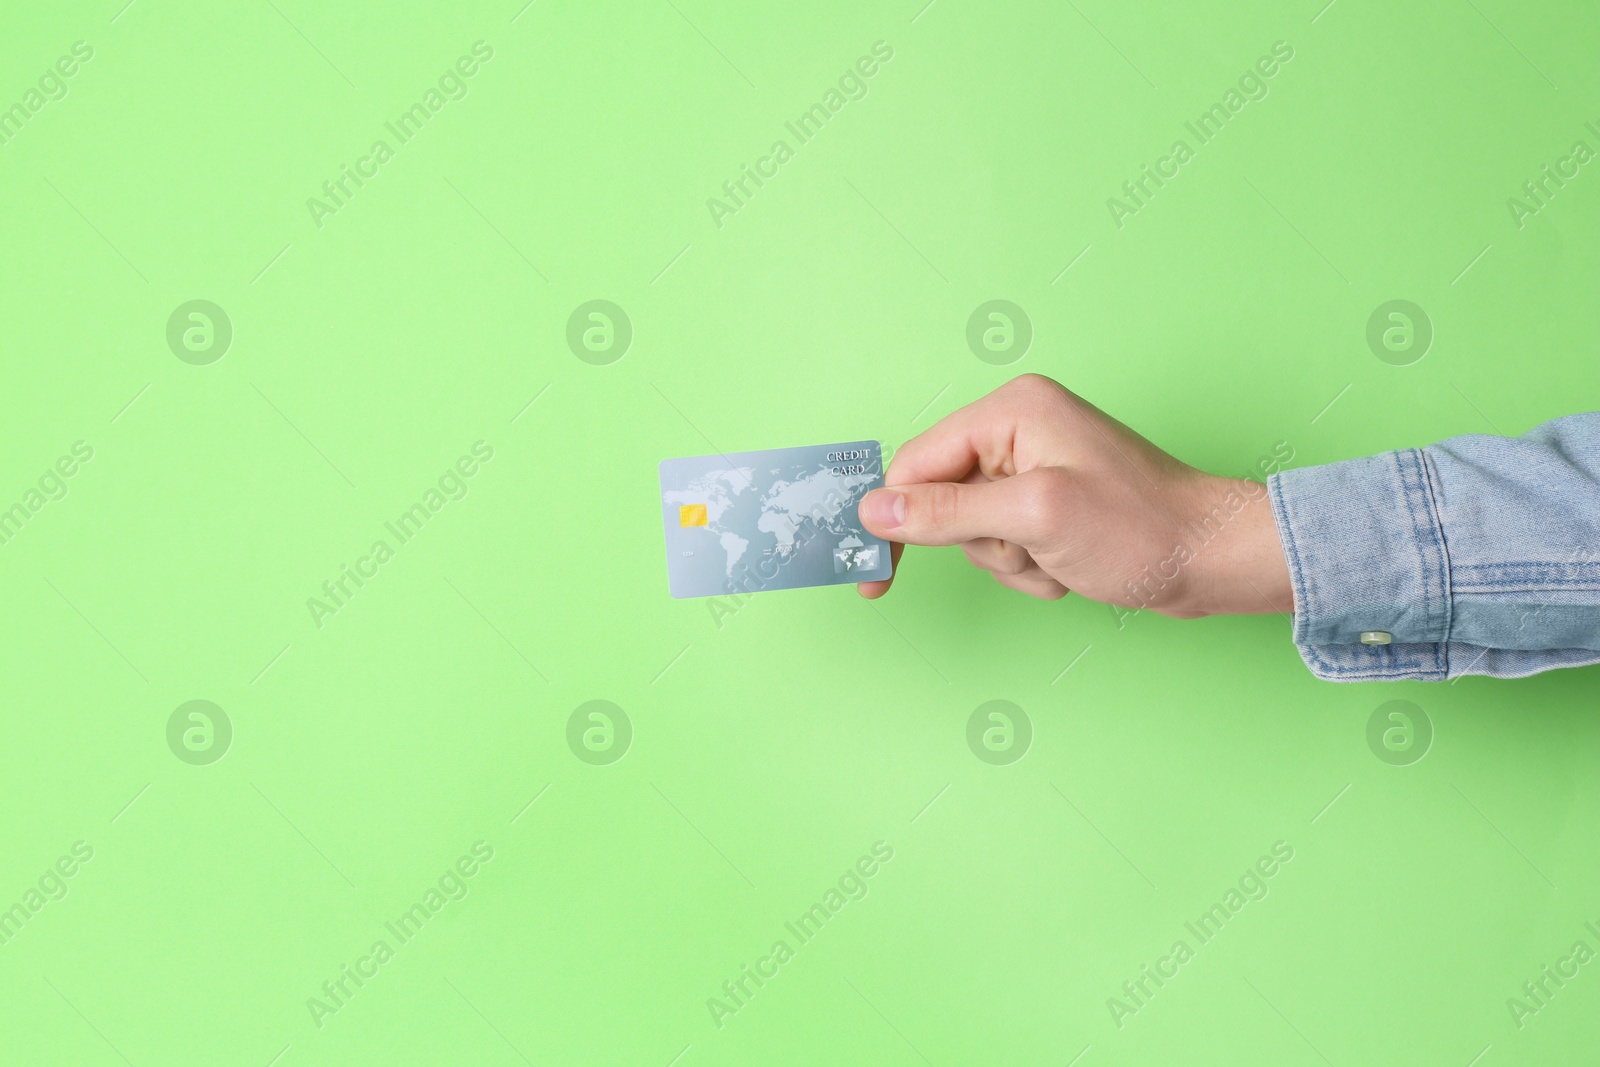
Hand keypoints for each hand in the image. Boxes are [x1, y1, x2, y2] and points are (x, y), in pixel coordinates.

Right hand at [856, 374, 1293, 617]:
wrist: (1213, 560)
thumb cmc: (1142, 530)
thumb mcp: (1034, 519)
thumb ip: (947, 512)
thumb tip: (874, 510)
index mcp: (1011, 410)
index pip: (917, 462)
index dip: (894, 518)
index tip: (873, 575)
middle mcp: (1019, 429)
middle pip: (942, 500)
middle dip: (982, 544)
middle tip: (1029, 551)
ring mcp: (1035, 467)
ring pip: (973, 531)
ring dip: (1011, 562)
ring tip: (1060, 560)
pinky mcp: (1049, 502)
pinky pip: (1005, 544)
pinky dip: (1030, 568)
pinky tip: (1071, 567)